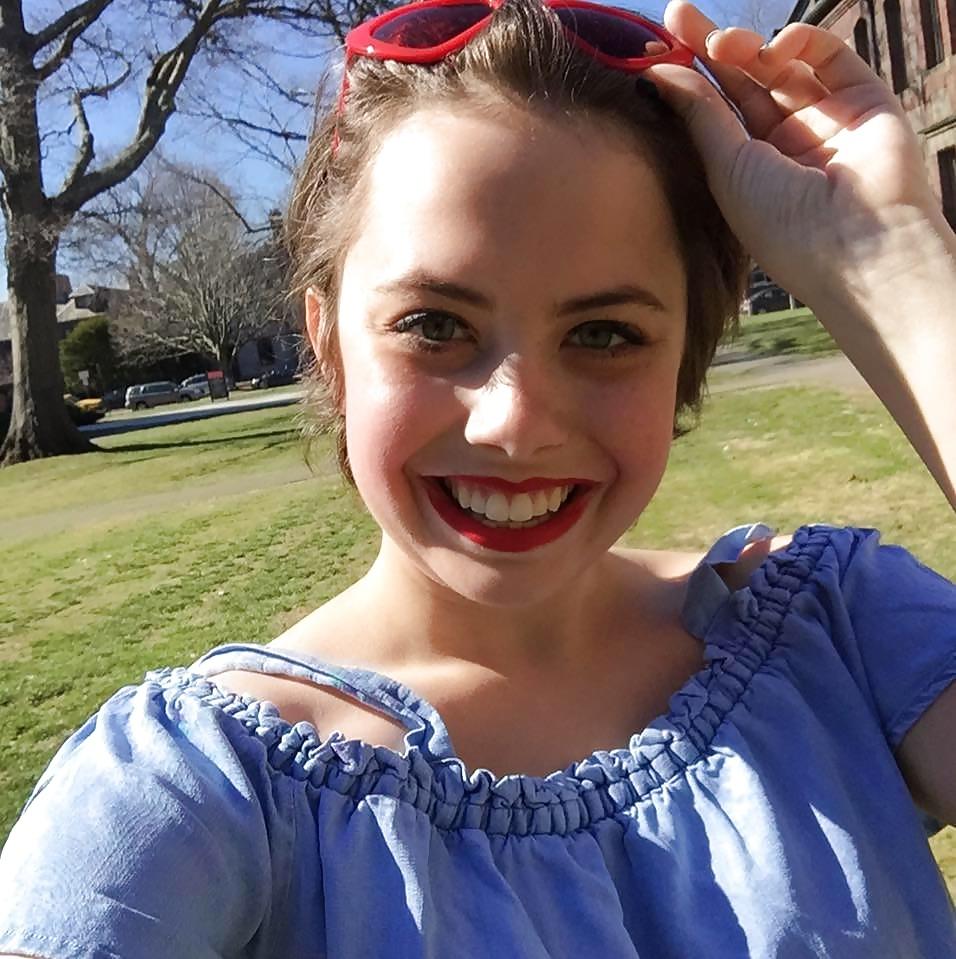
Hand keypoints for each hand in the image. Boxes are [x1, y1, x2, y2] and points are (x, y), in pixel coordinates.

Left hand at [645, 1, 939, 307]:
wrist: (856, 245)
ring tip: (722, 44)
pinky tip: (777, 46)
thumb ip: (698, 115)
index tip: (658, 43)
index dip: (688, 77)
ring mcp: (825, 122)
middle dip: (710, 47)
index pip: (714, 112)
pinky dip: (804, 41)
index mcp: (749, 170)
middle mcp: (785, 145)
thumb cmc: (781, 224)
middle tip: (677, 16)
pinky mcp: (864, 101)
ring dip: (749, 47)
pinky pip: (830, 58)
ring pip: (782, 67)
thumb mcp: (727, 167)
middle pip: (742, 83)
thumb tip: (657, 71)